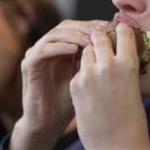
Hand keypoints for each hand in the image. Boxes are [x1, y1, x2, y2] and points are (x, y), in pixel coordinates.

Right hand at [10, 20, 106, 149]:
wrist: (49, 123)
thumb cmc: (69, 102)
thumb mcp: (86, 78)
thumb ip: (95, 61)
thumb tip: (120, 48)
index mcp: (62, 48)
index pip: (78, 27)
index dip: (94, 25)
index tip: (111, 28)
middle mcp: (48, 47)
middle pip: (66, 26)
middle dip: (85, 28)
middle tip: (101, 32)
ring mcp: (37, 54)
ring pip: (55, 34)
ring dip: (73, 35)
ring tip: (90, 40)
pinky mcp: (29, 65)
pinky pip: (42, 50)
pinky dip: (59, 47)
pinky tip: (74, 50)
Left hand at [69, 23, 149, 149]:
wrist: (118, 148)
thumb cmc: (133, 121)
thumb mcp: (135, 88)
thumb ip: (125, 68)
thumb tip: (119, 55)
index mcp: (129, 63)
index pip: (122, 32)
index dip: (119, 30)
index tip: (118, 30)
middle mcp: (108, 64)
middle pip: (98, 37)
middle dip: (99, 38)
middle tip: (100, 42)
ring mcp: (89, 74)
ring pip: (85, 51)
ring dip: (88, 54)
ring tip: (94, 65)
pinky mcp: (76, 85)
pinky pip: (78, 70)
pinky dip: (82, 72)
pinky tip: (87, 84)